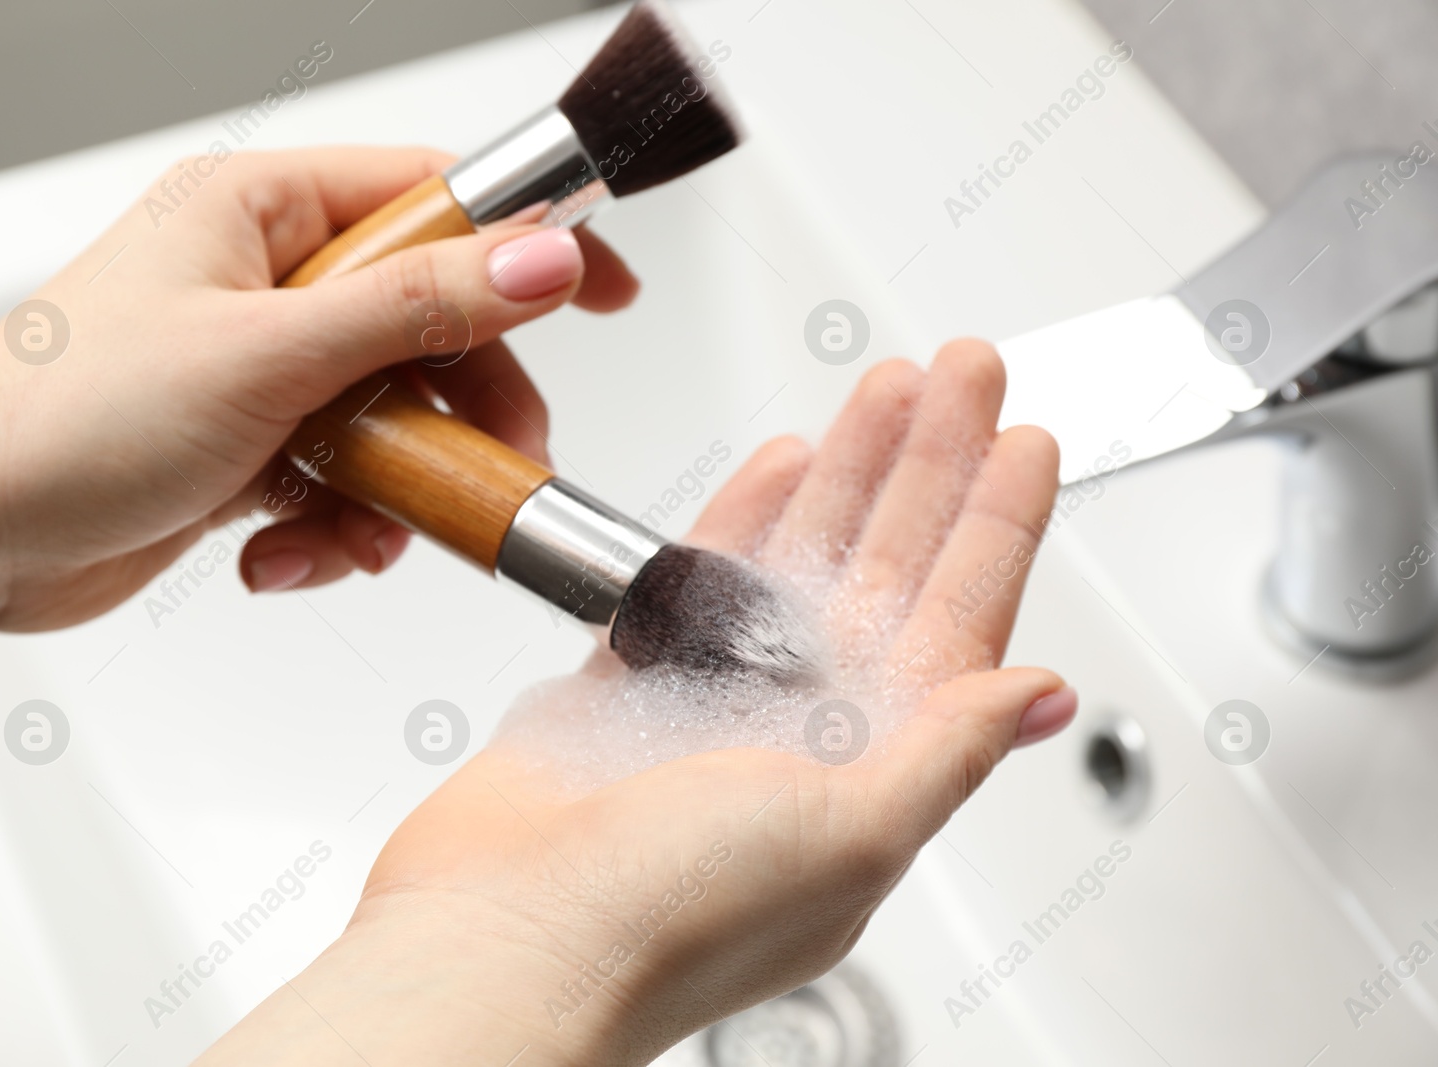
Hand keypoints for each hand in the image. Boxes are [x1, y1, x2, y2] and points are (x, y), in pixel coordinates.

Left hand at [0, 146, 637, 638]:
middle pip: (432, 328)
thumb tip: (538, 262)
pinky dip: (336, 528)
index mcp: (262, 213)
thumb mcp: (270, 354)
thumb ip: (418, 309)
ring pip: (397, 419)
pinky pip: (345, 482)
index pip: (435, 201)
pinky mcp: (251, 451)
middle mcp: (266, 284)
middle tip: (506, 462)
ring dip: (399, 489)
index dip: (528, 244)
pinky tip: (285, 554)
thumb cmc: (63, 417)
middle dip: (467, 410)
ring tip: (362, 530)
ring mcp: (262, 372)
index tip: (605, 290)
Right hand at [196, 343, 1073, 1065]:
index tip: (1024, 437)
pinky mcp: (635, 685)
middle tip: (962, 372)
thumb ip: (946, 751)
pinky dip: (741, 516)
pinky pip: (704, 580)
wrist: (504, 939)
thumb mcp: (852, 832)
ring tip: (885, 390)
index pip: (960, 618)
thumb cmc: (670, 913)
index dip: (997, 522)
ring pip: (802, 556)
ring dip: (847, 471)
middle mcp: (807, 729)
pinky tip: (781, 462)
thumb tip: (1039, 697)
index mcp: (875, 763)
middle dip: (930, 464)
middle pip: (890, 564)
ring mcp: (721, 701)